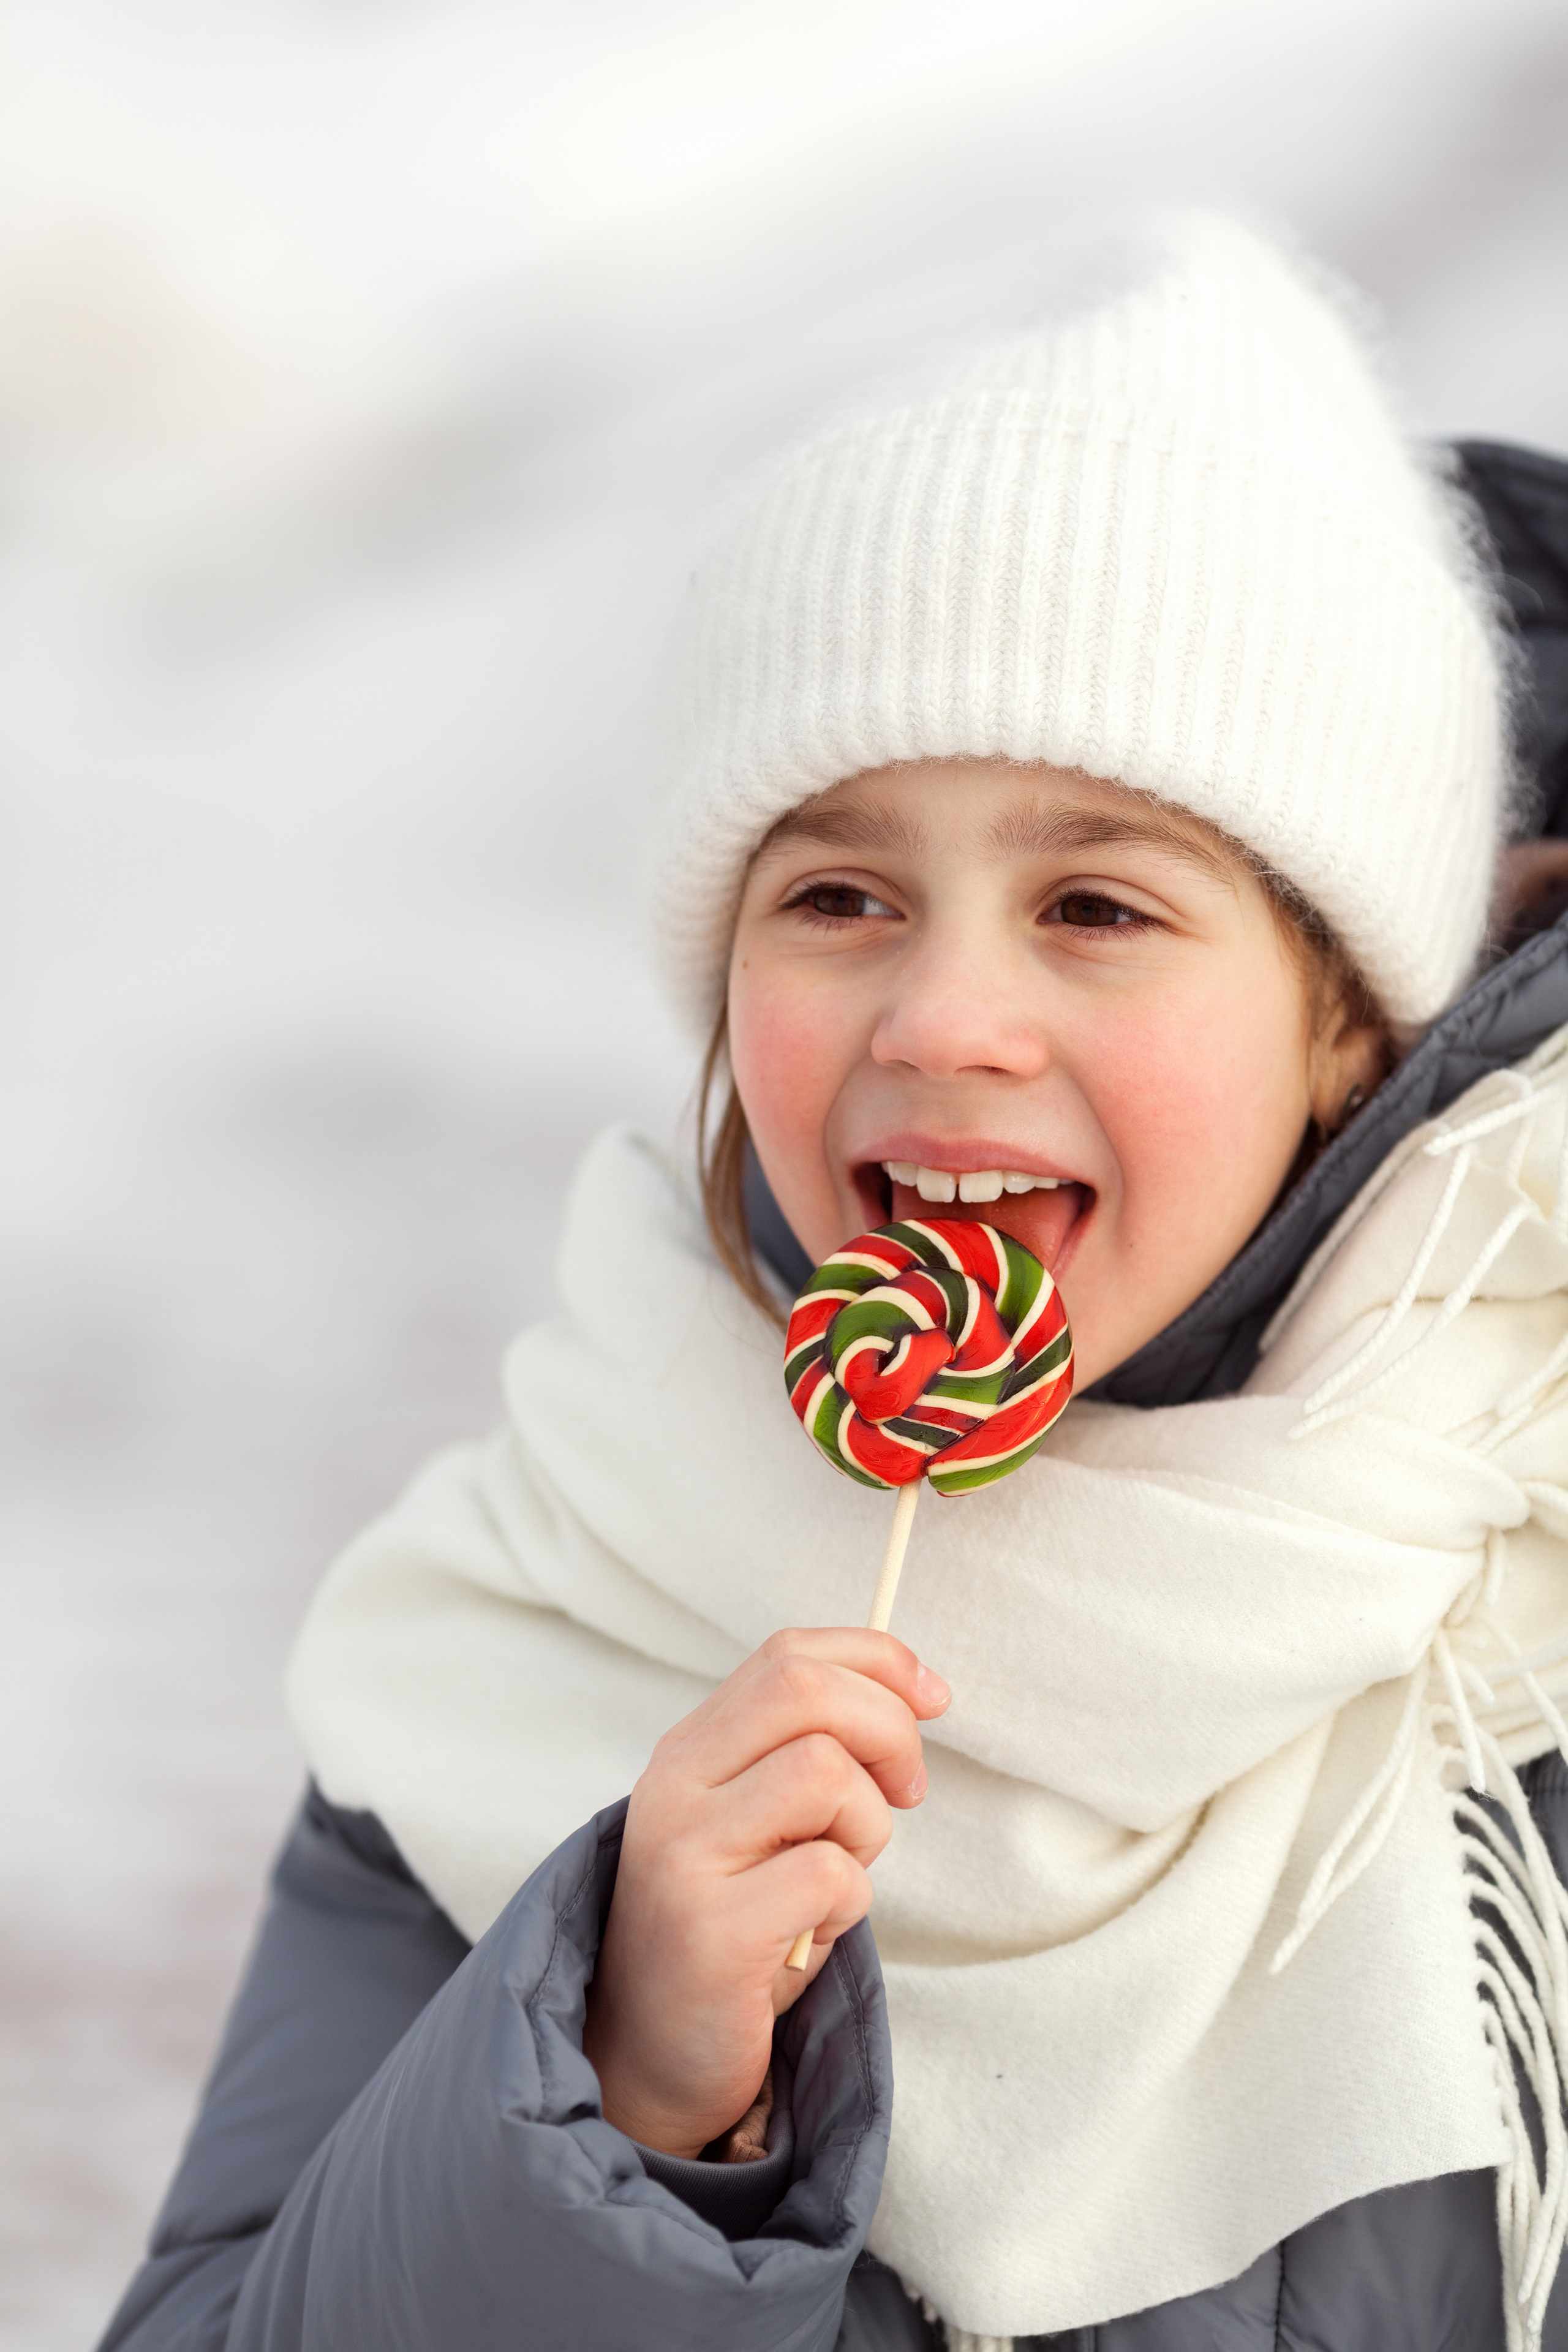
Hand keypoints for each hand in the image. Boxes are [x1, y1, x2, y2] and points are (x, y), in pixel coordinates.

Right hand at [582, 1626, 949, 2158]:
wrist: (653, 2054)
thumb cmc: (734, 1928)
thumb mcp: (761, 1822)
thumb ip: (809, 1752)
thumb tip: (915, 1693)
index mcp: (689, 1749)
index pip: (788, 1655)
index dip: (876, 1660)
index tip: (933, 1697)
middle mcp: (675, 1786)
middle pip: (805, 1692)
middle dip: (888, 1729)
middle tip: (907, 1790)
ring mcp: (686, 1854)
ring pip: (824, 1773)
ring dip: (867, 1824)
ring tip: (838, 1876)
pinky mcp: (711, 1928)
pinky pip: (829, 1873)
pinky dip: (849, 1902)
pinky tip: (813, 1932)